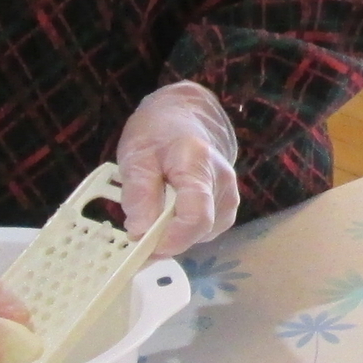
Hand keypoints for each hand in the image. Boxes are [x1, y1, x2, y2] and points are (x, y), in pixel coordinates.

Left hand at [117, 82, 238, 253]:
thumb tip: (139, 231)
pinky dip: (181, 232)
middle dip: (164, 241)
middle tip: (133, 238)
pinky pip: (202, 231)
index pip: (197, 216)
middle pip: (198, 230)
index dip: (171, 240)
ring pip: (200, 235)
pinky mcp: (227, 207)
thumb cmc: (157, 131)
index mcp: (200, 165)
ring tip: (149, 219)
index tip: (141, 246)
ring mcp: (229, 196)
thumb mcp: (136, 154)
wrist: (184, 116)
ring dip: (172, 237)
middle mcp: (223, 184)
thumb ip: (139, 192)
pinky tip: (166, 216)